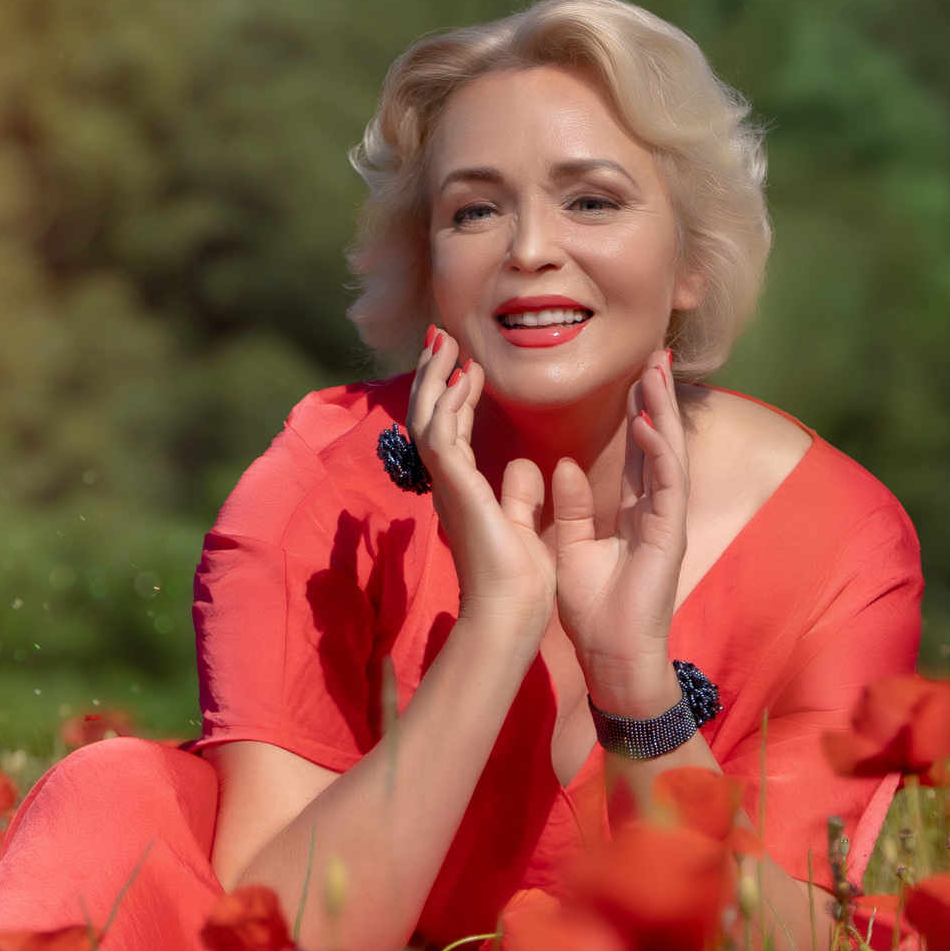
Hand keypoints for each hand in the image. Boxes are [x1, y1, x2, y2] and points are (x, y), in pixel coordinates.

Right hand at [407, 327, 552, 641]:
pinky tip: (466, 377)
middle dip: (433, 374)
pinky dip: (451, 403)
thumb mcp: (521, 525)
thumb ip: (518, 495)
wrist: (510, 614)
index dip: (452, 394)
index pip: (447, 431)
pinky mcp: (456, 489)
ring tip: (445, 342)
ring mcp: (447, 486)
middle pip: (427, 416)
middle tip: (440, 336)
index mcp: (461, 491)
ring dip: (436, 377)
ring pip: (427, 418)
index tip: (465, 364)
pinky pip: (444, 436)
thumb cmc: (517, 583)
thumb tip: (523, 467)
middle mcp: (446, 484)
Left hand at [552, 349, 689, 713]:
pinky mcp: (670, 536)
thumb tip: (562, 466)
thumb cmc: (596, 610)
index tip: (633, 377)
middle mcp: (657, 511)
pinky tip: (649, 424)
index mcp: (636, 512)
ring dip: (664, 414)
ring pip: (670, 455)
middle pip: (660, 444)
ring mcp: (667, 522)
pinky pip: (667, 485)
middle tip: (654, 356)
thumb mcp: (574, 547)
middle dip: (658, 400)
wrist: (612, 656)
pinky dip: (659, 452)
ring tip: (656, 374)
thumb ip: (573, 507)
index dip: (638, 414)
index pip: (640, 452)